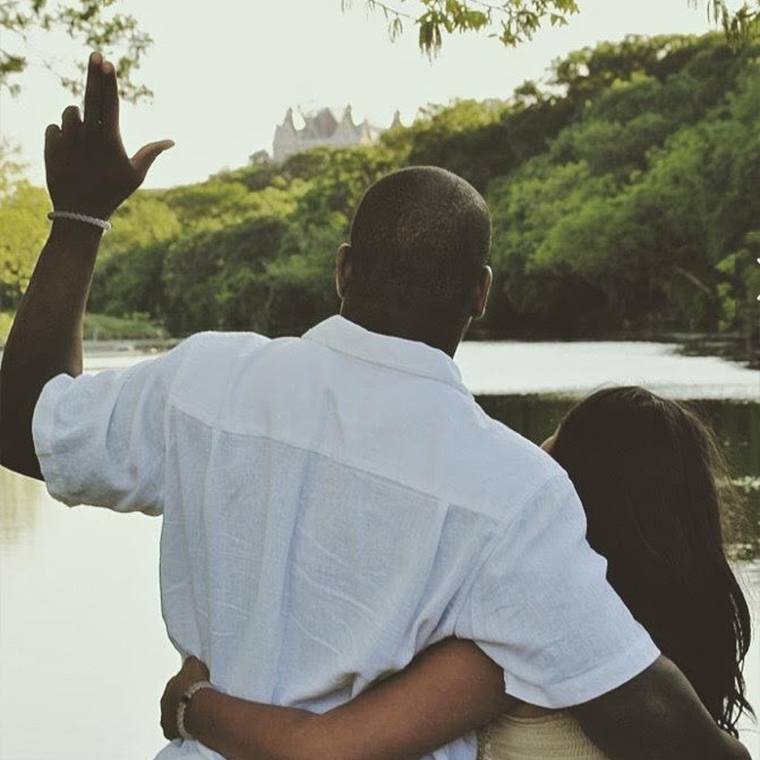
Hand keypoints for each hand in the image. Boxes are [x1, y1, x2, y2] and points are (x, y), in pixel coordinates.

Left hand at [45, 51, 173, 219]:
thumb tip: (172, 141)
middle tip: (95, 55)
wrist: (79, 212)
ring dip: (76, 118)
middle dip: (94, 74)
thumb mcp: (135, 175)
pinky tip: (69, 152)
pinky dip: (62, 134)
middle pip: (91, 97)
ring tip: (83, 140)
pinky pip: (54, 127)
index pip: (110, 103)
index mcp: (110, 141)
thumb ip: (151, 153)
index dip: (109, 81)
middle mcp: (88, 137)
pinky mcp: (50, 145)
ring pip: (70, 112)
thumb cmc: (112, 193)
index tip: (107, 63)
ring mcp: (68, 140)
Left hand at [160, 655, 210, 740]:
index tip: (194, 686)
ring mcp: (165, 718)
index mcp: (169, 686)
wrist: (199, 708)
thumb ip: (189, 663)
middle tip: (195, 700)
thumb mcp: (194, 664)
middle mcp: (164, 702)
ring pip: (173, 715)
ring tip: (195, 713)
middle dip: (181, 700)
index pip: (175, 684)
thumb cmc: (197, 686)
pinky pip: (176, 729)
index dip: (185, 685)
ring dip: (181, 714)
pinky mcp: (170, 732)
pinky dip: (182, 727)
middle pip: (173, 700)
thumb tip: (189, 660)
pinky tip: (191, 724)